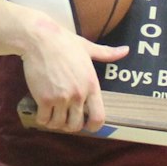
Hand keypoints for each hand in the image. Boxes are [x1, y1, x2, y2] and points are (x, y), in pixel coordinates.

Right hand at [19, 18, 126, 132]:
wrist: (41, 39)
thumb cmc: (64, 42)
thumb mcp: (88, 48)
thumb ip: (107, 54)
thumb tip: (126, 50)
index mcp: (91, 85)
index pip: (98, 117)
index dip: (93, 126)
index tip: (86, 125)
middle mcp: (78, 94)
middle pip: (76, 125)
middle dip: (69, 125)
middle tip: (63, 118)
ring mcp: (61, 98)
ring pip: (59, 124)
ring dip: (54, 123)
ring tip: (51, 115)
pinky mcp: (44, 98)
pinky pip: (44, 120)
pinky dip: (42, 119)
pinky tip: (41, 112)